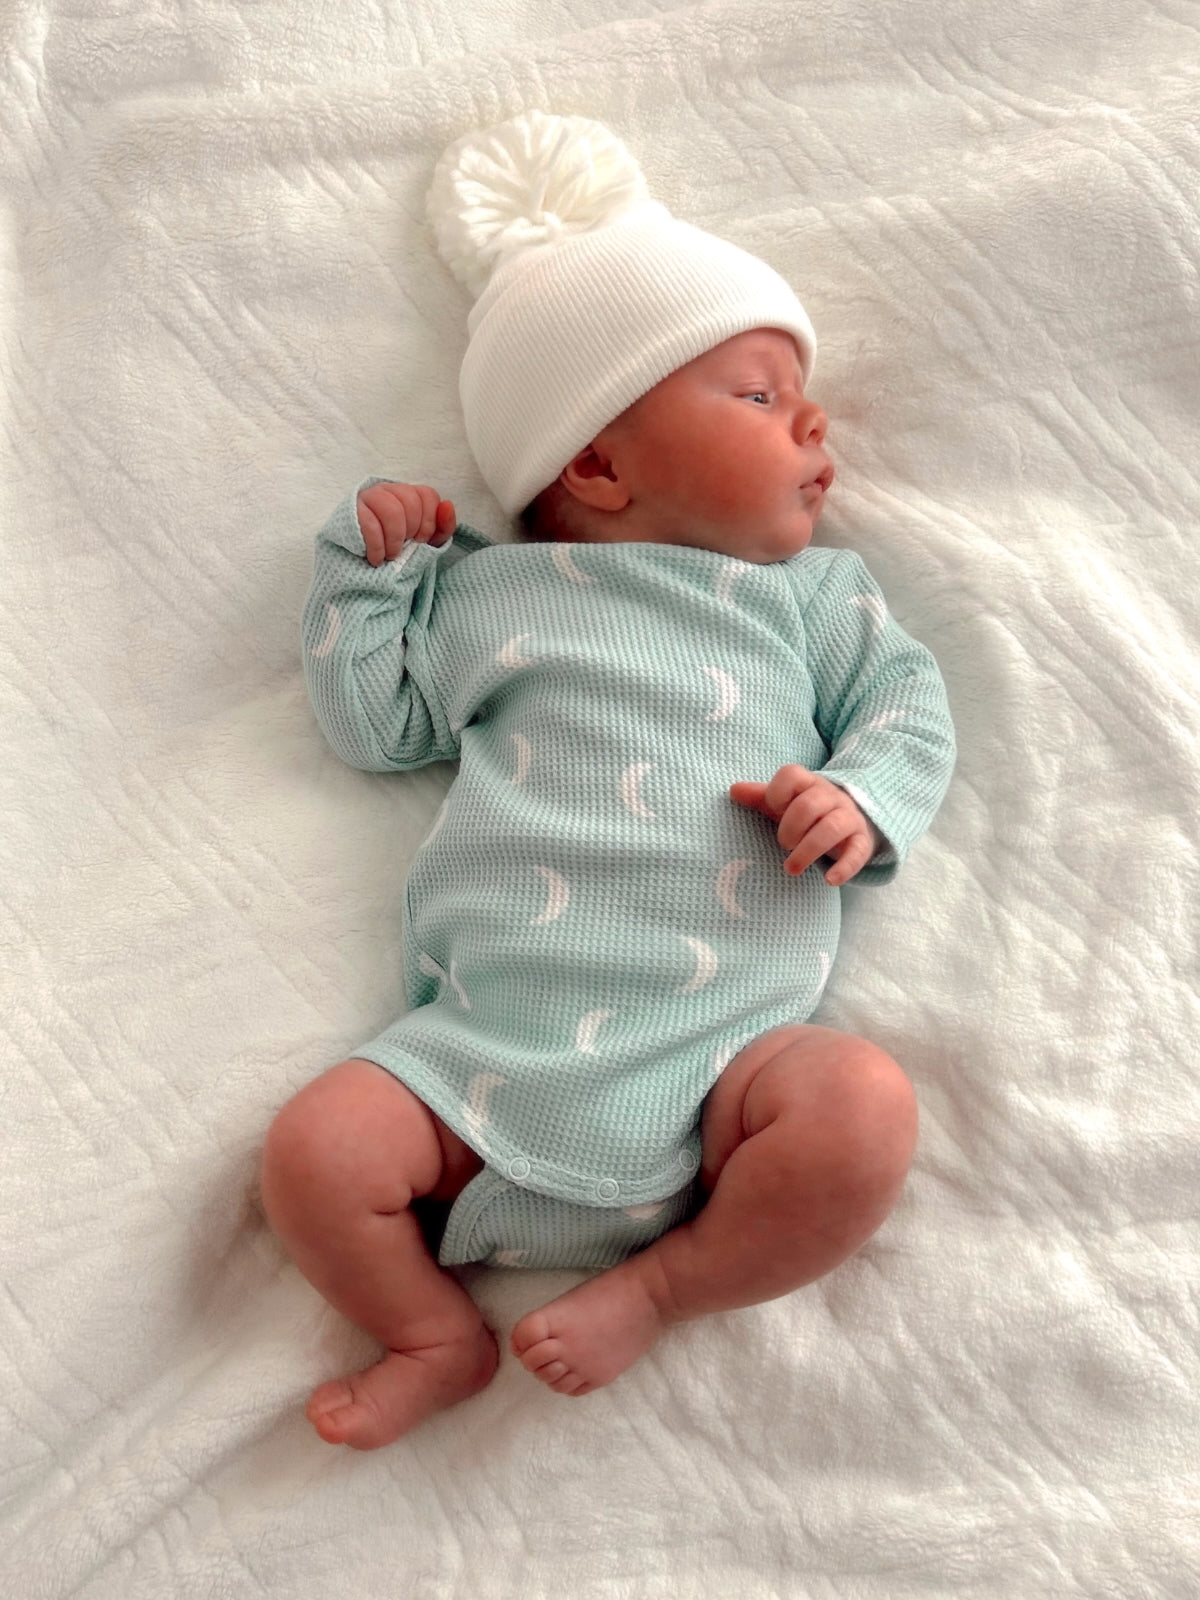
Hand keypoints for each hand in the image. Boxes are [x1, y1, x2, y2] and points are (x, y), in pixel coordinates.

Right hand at [356, 482, 456, 566]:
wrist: (362, 558)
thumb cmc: (398, 546)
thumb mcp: (425, 541)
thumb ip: (443, 526)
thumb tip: (447, 504)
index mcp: (408, 493)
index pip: (428, 495)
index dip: (429, 521)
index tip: (421, 540)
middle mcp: (389, 490)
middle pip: (411, 501)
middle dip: (412, 530)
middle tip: (405, 547)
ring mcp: (369, 497)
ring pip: (392, 510)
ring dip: (395, 539)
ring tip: (391, 555)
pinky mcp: (353, 511)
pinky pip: (370, 525)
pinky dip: (378, 547)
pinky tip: (377, 559)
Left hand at [730, 766, 875, 885]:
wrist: (851, 820)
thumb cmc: (808, 812)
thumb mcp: (784, 803)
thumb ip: (760, 797)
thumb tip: (733, 790)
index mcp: (808, 783)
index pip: (792, 775)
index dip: (777, 794)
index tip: (773, 809)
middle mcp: (831, 797)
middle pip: (810, 804)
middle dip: (790, 829)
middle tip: (784, 845)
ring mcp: (849, 817)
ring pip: (833, 827)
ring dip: (808, 850)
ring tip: (791, 868)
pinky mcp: (862, 840)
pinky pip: (858, 852)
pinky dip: (845, 867)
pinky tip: (830, 881)